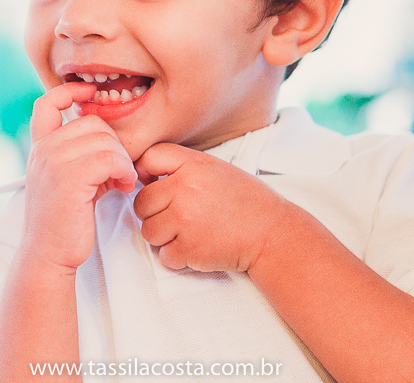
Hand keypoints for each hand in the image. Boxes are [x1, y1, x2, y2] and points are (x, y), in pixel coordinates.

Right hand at [20, 81, 137, 271]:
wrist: (49, 255)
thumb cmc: (66, 221)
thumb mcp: (69, 180)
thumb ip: (81, 155)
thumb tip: (110, 139)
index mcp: (40, 148)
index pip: (46, 103)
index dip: (70, 90)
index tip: (90, 92)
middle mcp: (43, 150)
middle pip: (92, 122)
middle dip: (114, 144)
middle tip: (118, 171)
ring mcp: (53, 162)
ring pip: (104, 139)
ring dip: (122, 160)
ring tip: (121, 181)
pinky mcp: (68, 178)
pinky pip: (109, 157)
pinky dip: (123, 170)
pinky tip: (122, 186)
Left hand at [133, 143, 291, 273]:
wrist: (271, 233)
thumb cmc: (246, 201)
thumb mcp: (215, 169)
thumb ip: (181, 167)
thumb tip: (143, 174)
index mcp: (193, 165)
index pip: (148, 158)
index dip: (146, 172)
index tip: (153, 183)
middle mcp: (185, 190)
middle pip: (142, 202)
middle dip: (155, 212)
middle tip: (178, 215)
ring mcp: (185, 221)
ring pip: (149, 231)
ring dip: (164, 236)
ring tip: (189, 231)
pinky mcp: (189, 249)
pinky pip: (164, 255)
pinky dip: (177, 256)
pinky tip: (197, 246)